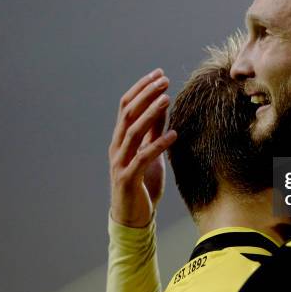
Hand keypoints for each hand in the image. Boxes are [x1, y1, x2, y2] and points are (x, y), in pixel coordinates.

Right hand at [109, 68, 176, 226]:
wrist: (132, 217)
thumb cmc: (142, 183)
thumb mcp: (150, 153)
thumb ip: (153, 131)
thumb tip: (163, 106)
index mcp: (120, 139)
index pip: (126, 105)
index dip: (141, 88)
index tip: (159, 73)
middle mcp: (117, 147)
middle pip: (128, 113)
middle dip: (146, 94)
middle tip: (164, 80)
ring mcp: (120, 163)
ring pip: (133, 131)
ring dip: (150, 113)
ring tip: (167, 98)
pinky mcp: (128, 179)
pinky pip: (143, 157)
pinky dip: (158, 144)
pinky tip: (173, 134)